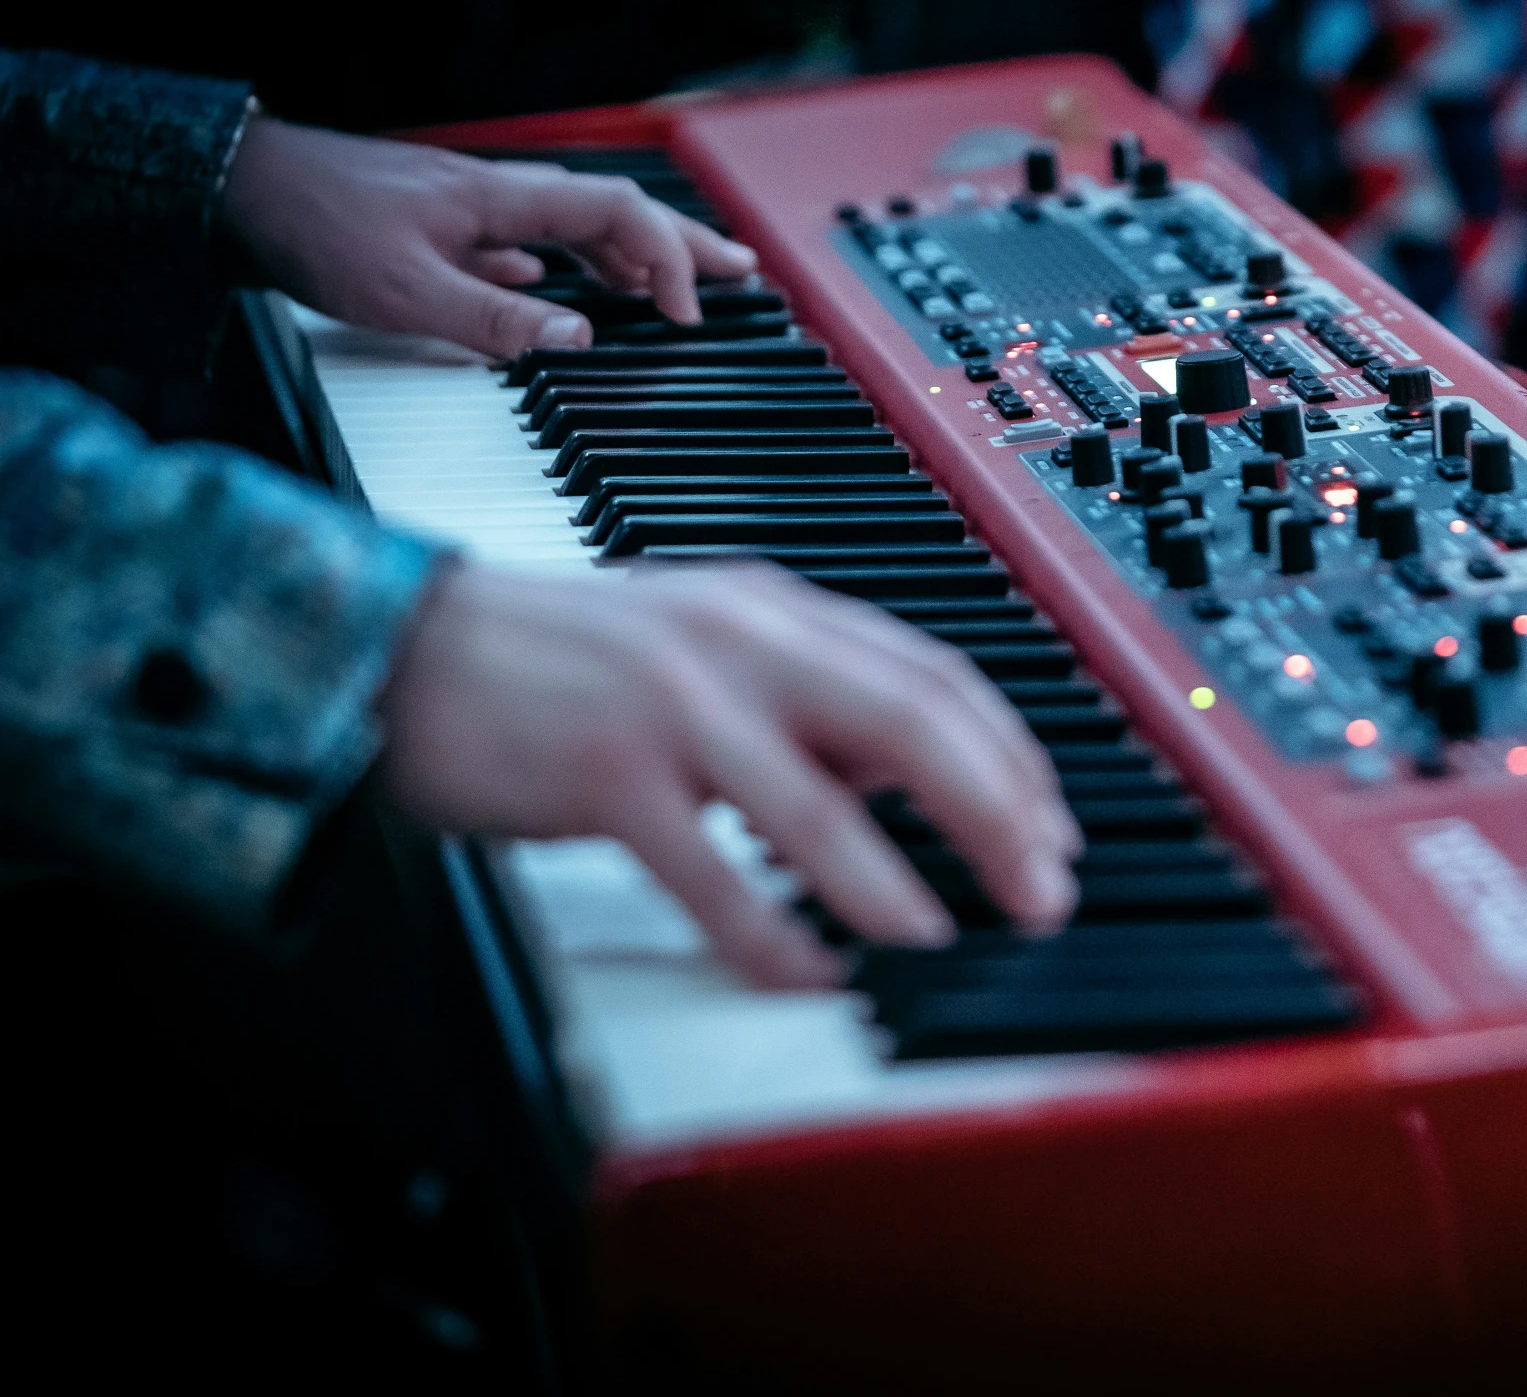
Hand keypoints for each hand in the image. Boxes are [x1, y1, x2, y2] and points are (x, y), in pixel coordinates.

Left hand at [222, 118, 757, 357]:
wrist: (239, 188)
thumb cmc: (315, 229)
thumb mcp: (406, 293)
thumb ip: (496, 324)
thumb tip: (578, 343)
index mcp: (504, 201)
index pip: (619, 214)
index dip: (669, 259)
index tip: (691, 313)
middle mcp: (499, 195)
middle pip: (617, 212)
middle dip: (684, 245)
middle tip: (742, 272)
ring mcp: (473, 208)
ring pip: (577, 225)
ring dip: (633, 255)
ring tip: (672, 288)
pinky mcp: (445, 225)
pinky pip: (531, 239)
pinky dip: (571, 263)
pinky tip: (565, 289)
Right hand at [378, 562, 1082, 986]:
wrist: (412, 648)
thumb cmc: (564, 661)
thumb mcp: (708, 647)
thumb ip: (809, 696)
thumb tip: (915, 769)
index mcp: (775, 611)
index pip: (931, 675)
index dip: (1010, 756)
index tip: (1054, 827)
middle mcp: (739, 644)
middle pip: (907, 721)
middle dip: (994, 812)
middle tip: (1041, 889)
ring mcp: (673, 706)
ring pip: (816, 804)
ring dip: (894, 884)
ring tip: (946, 940)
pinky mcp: (605, 773)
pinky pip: (709, 873)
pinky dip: (768, 933)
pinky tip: (808, 975)